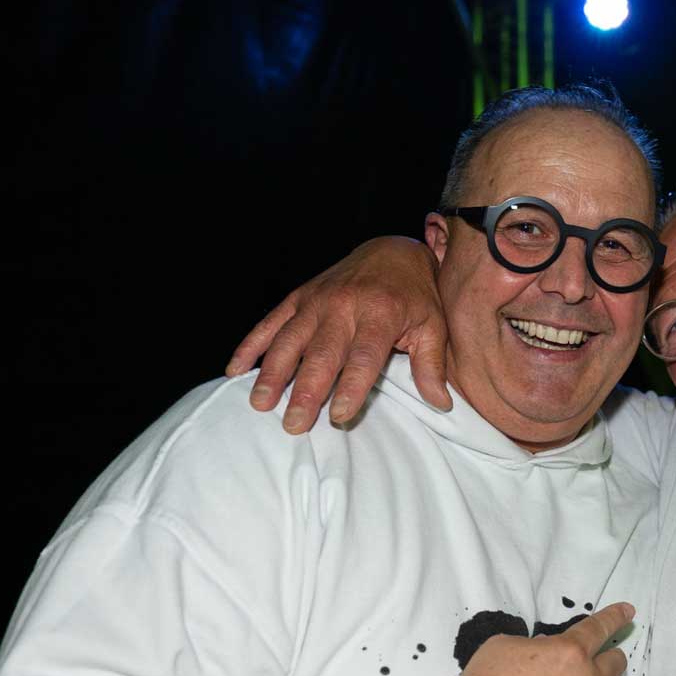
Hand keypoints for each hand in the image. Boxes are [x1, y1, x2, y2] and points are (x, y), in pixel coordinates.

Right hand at [225, 236, 451, 433]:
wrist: (394, 250)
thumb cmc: (416, 296)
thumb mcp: (434, 326)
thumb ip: (431, 365)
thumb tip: (440, 404)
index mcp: (381, 315)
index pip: (363, 357)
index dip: (350, 388)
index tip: (339, 417)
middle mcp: (344, 307)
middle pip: (321, 354)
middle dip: (305, 390)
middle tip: (293, 425)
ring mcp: (317, 300)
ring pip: (290, 339)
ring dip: (272, 372)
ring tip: (261, 404)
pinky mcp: (299, 297)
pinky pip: (271, 322)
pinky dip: (251, 344)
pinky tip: (235, 370)